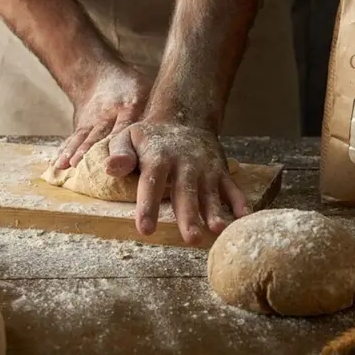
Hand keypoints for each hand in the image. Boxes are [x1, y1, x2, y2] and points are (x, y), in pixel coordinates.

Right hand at [54, 63, 151, 168]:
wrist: (99, 75)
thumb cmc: (134, 91)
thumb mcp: (148, 94)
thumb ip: (157, 116)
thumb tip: (174, 148)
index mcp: (132, 105)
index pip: (126, 123)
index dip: (118, 139)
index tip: (114, 156)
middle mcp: (109, 112)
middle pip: (99, 133)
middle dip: (89, 149)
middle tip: (80, 164)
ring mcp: (92, 119)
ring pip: (83, 137)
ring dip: (74, 152)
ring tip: (65, 166)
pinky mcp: (81, 125)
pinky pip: (73, 139)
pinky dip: (65, 151)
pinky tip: (58, 164)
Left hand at [105, 119, 248, 244]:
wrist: (185, 117)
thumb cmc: (150, 136)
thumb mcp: (128, 137)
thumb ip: (119, 153)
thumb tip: (111, 168)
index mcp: (158, 157)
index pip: (152, 183)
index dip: (148, 206)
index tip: (145, 229)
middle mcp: (184, 163)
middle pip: (185, 191)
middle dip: (188, 215)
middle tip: (190, 238)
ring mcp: (205, 167)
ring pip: (210, 192)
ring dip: (215, 211)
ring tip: (217, 229)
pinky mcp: (220, 170)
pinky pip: (231, 186)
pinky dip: (239, 201)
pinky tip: (243, 217)